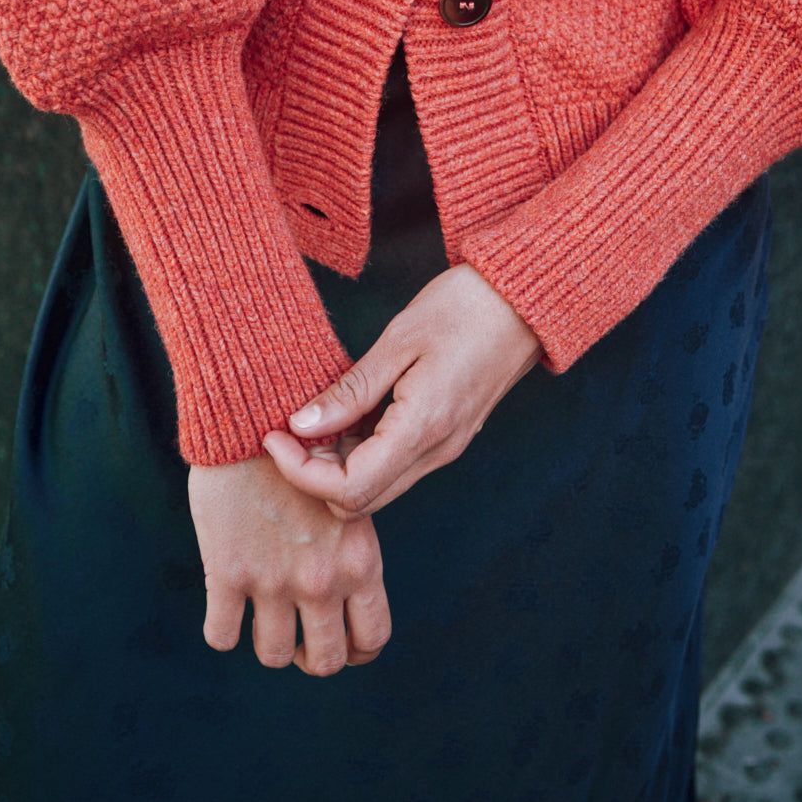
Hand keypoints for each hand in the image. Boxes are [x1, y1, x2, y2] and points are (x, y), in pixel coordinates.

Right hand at [188, 452, 390, 674]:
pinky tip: (226, 603)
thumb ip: (352, 536)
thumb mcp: (347, 489)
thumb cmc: (304, 443)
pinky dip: (223, 628)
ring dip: (268, 640)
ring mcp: (274, 582)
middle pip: (326, 662)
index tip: (338, 639)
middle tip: (299, 636)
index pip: (373, 637)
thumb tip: (352, 571)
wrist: (253, 415)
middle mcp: (322, 579)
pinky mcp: (228, 574)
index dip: (357, 650)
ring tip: (262, 614)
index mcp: (360, 559)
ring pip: (274, 655)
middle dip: (312, 656)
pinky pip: (221, 635)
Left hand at [263, 263, 542, 520]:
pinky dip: (362, 455)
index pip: (349, 487)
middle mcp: (437, 450)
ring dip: (337, 467)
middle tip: (290, 429)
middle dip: (313, 476)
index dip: (300, 472)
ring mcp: (446, 448)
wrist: (526, 300)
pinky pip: (395, 467)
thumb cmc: (465, 306)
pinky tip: (348, 415)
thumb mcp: (399, 339)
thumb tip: (301, 424)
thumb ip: (350, 390)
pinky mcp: (448, 437)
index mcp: (424, 427)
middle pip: (360, 501)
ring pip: (377, 488)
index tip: (275, 434)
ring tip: (316, 418)